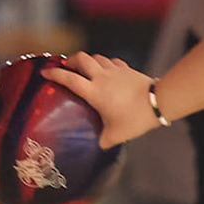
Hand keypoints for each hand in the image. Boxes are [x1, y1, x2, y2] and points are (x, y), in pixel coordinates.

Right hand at [42, 52, 157, 148]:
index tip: (45, 73)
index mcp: (94, 91)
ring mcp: (116, 71)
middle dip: (71, 60)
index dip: (54, 74)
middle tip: (67, 67)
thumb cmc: (134, 118)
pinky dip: (106, 63)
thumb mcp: (116, 135)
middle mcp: (102, 77)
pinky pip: (113, 61)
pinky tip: (108, 70)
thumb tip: (100, 145)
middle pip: (82, 59)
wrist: (158, 102)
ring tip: (86, 68)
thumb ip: (105, 140)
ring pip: (97, 57)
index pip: (69, 79)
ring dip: (89, 60)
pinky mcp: (128, 69)